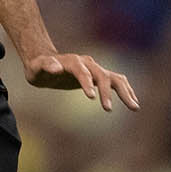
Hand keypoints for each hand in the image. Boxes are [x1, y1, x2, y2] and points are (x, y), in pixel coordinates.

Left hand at [25, 52, 140, 111]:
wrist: (46, 63)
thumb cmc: (38, 67)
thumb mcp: (36, 67)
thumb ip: (46, 65)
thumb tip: (56, 68)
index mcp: (73, 62)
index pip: (82, 72)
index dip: (87, 83)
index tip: (91, 97)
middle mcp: (87, 63)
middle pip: (102, 75)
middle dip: (107, 92)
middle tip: (108, 109)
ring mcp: (95, 69)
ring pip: (115, 78)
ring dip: (125, 92)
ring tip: (134, 107)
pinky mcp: (99, 75)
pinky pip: (116, 81)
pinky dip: (126, 90)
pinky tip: (133, 102)